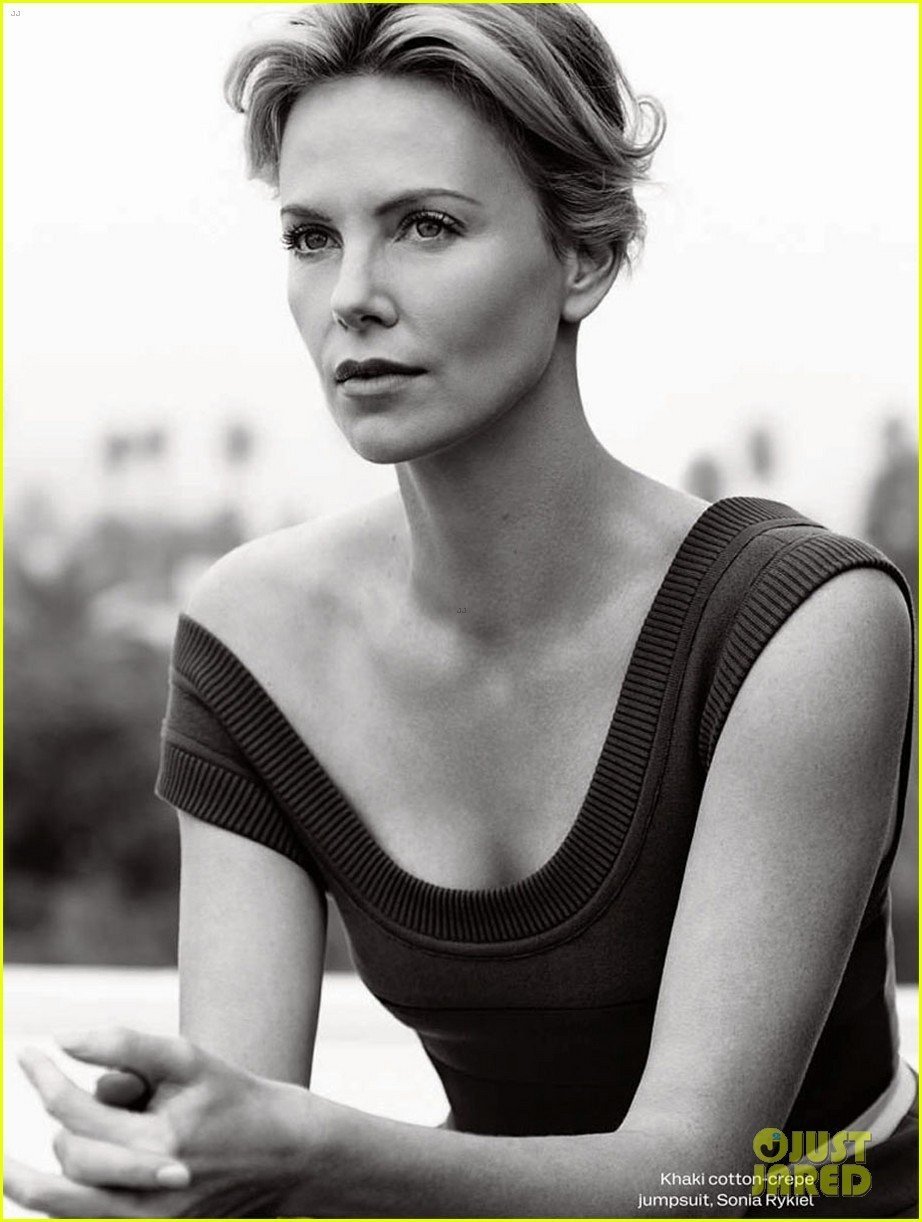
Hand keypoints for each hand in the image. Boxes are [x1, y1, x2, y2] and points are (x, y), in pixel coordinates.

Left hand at [4, 1028, 320, 1217]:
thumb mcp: (188, 1060)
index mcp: (157, 1145)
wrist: (286, 1158)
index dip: (44, 1077)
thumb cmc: (235, 1099)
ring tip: (25, 1152)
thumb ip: (125, 1047)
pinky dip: (67, 1201)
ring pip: (66, 1204)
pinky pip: (87, 1221)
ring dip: (42, 1173)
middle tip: (47, 1080)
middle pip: (68, 1157)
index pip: (74, 1113)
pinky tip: (57, 1178)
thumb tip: (62, 1039)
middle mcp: (146, 1196)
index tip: (26, 1051)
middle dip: (58, 1114)